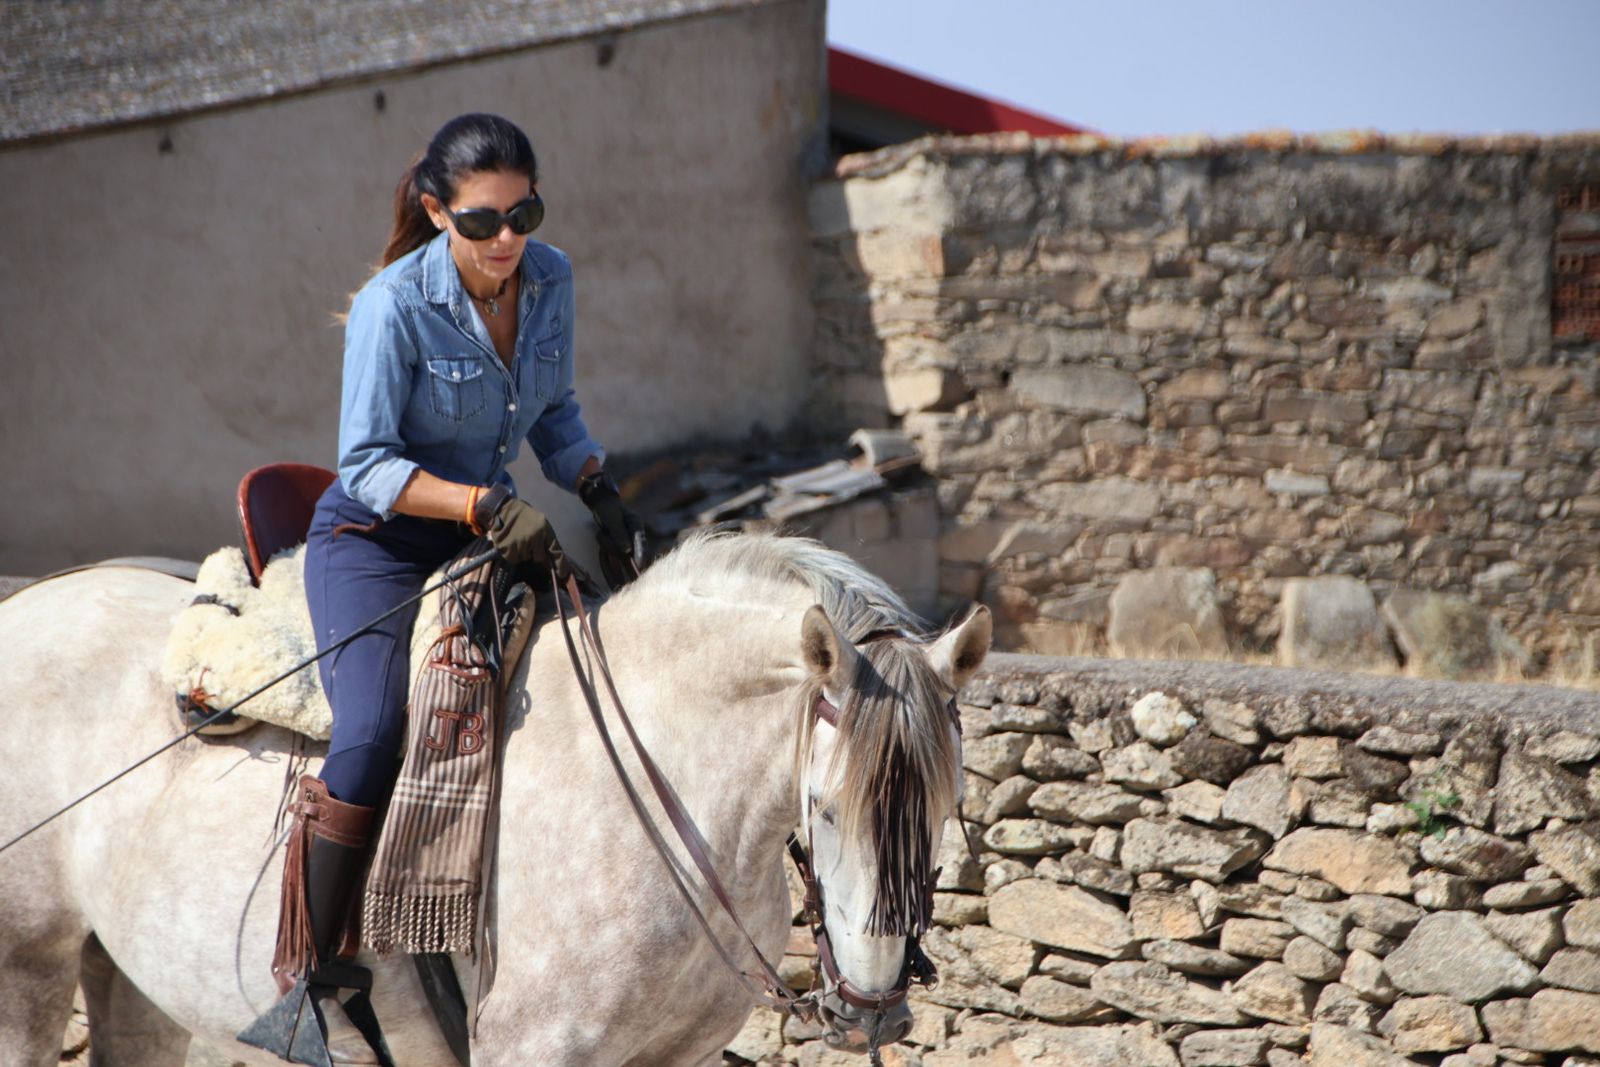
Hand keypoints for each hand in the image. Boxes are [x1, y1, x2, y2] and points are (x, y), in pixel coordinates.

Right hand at [476, 489, 570, 578]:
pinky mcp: (508, 548)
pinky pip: (513, 559)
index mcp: (545, 530)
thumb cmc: (523, 516)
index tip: (563, 574)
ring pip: (525, 558)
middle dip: (534, 553)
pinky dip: (511, 553)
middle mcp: (535, 538)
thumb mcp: (539, 522)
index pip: (556, 551)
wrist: (502, 509)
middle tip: (527, 541)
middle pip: (539, 558)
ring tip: (516, 538)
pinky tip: (510, 542)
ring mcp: (521, 544)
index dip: (560, 564)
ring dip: (521, 552)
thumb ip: (545, 538)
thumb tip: (549, 558)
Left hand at [578, 471, 646, 590]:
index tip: (640, 564)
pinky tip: (604, 534)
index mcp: (636, 524)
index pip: (640, 541)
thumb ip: (619, 533)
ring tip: (603, 531)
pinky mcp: (620, 544)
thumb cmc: (608, 509)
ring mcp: (628, 540)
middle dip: (612, 545)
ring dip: (606, 543)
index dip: (641, 553)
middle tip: (603, 532)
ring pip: (618, 551)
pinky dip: (605, 543)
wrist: (602, 504)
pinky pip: (612, 550)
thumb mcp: (612, 519)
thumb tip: (627, 550)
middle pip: (628, 550)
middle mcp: (635, 534)